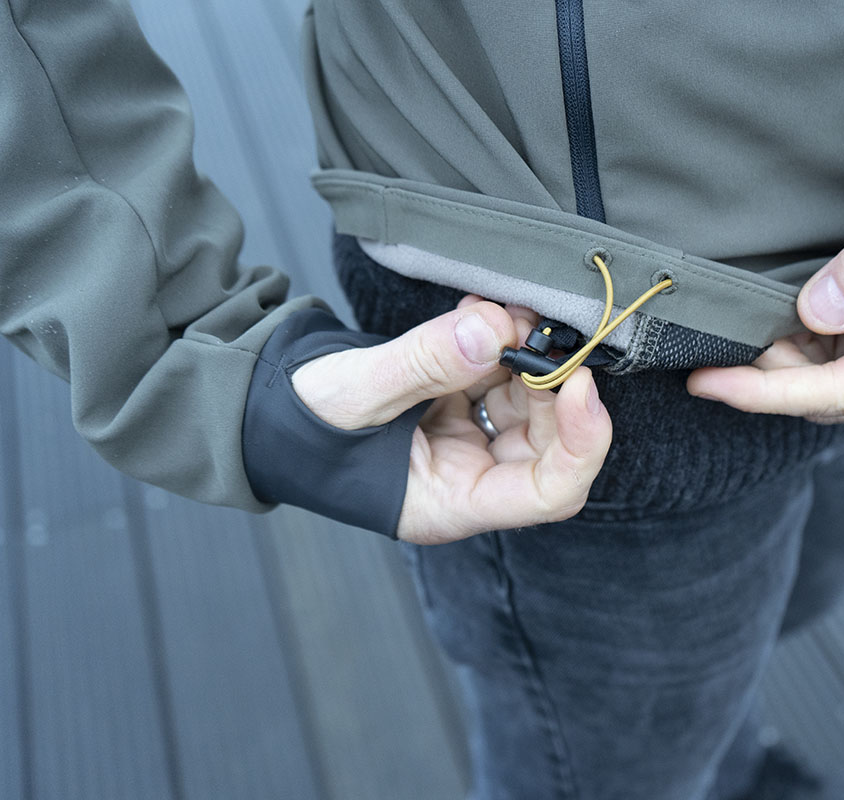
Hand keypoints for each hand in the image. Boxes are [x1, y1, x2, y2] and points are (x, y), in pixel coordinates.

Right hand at [291, 298, 611, 543]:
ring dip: (526, 354)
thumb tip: (493, 330)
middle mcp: (469, 478)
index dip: (581, 442)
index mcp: (451, 502)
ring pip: (529, 404)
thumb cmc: (300, 425)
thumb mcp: (355, 391)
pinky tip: (481, 312)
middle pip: (550, 444)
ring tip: (501, 310)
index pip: (548, 493)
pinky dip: (499, 342)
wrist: (262, 409)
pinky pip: (499, 378)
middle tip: (533, 327)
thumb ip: (423, 363)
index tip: (580, 382)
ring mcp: (468, 443)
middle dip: (550, 383)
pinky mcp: (458, 408)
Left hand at [687, 152, 843, 422]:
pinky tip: (770, 319)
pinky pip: (838, 363)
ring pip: (829, 384)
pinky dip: (800, 345)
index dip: (771, 392)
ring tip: (736, 323)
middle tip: (707, 345)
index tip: (708, 383)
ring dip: (781, 359)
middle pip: (831, 397)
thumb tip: (819, 310)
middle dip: (767, 377)